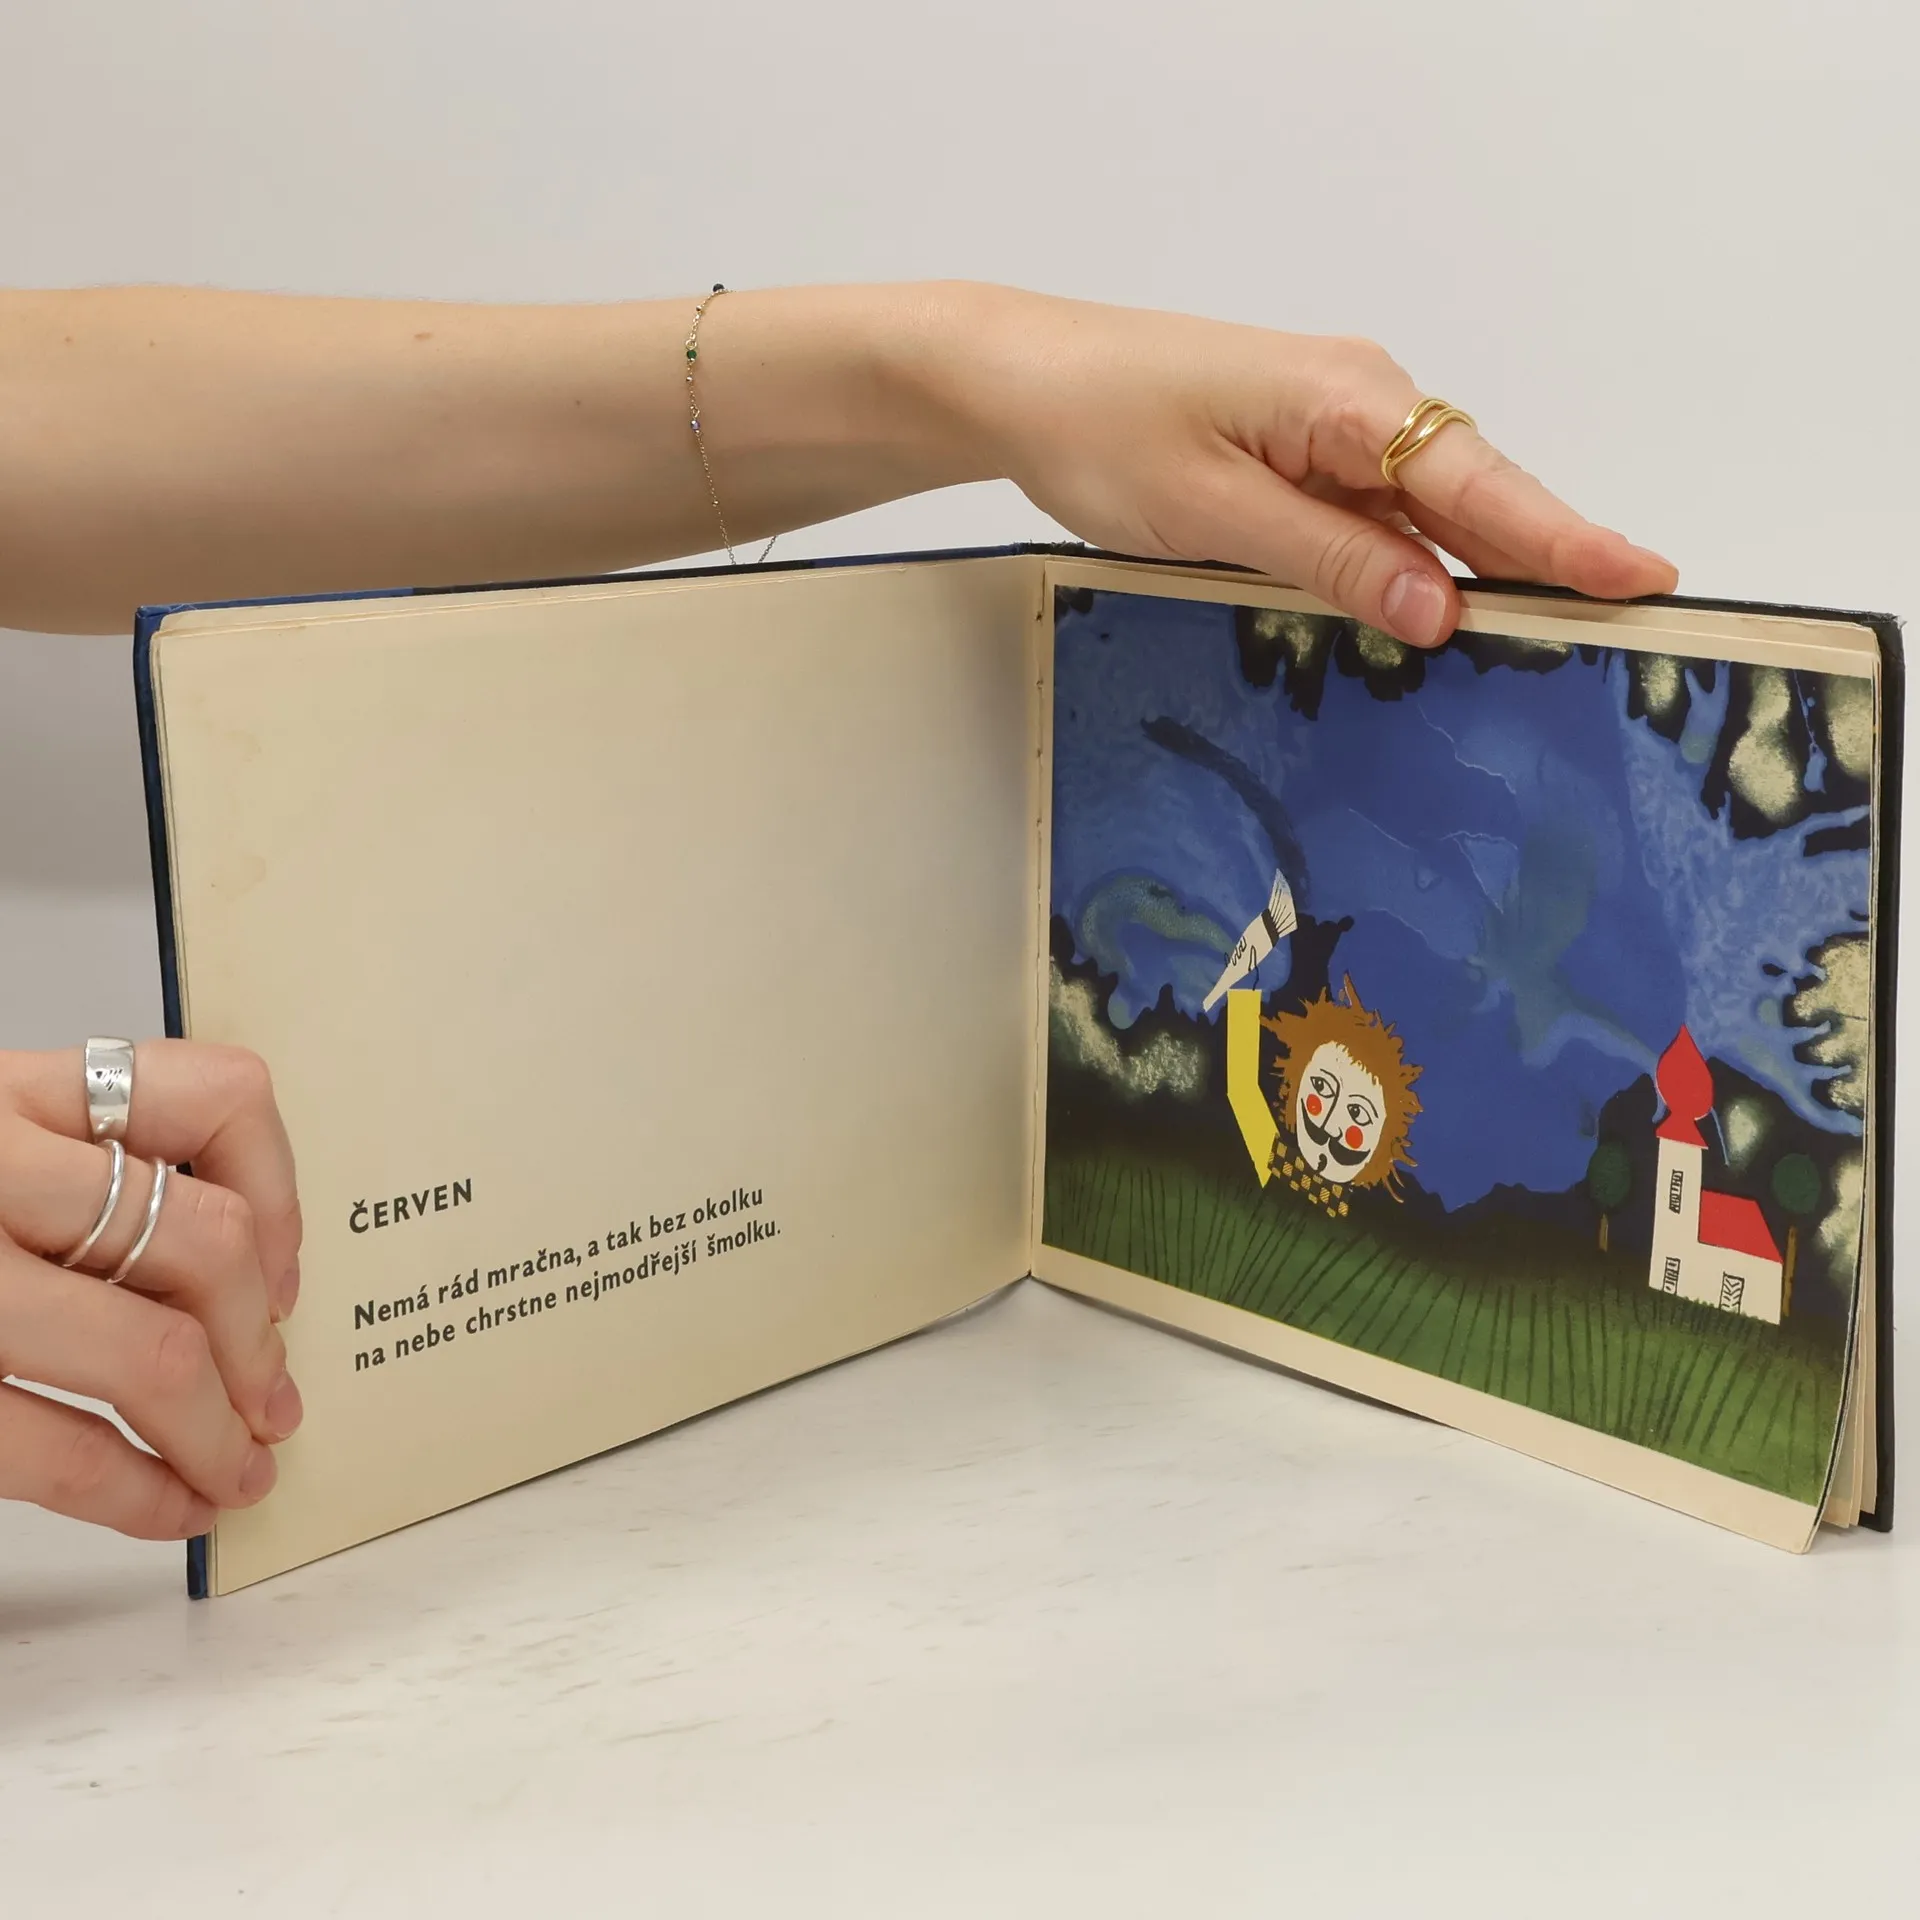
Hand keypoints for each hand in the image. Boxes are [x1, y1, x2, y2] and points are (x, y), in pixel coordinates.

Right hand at [0, 1041, 303, 1538]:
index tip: (285, 1270)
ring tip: (237, 1472)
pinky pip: (55, 1451)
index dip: (281, 1193)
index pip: (213, 1097)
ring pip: (153, 1351)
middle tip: (273, 1402)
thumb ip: (75, 1169)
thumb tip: (245, 1274)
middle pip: (204, 1241)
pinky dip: (141, 1494)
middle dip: (261, 1343)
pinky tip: (168, 1509)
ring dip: (220, 1433)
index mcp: (7, 1097)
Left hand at [926, 285, 1678, 648]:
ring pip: (1429, 511)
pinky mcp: (1297, 456)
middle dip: (1546, 561)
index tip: (1640, 581)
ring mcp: (1328, 429)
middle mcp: (1357, 403)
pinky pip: (1377, 517)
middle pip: (1474, 494)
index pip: (1479, 481)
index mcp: (1347, 399)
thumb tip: (1439, 608)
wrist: (1018, 383)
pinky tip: (1435, 618)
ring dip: (1482, 571)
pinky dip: (1412, 566)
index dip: (1562, 539)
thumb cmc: (1100, 427)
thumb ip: (1330, 556)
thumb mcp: (1212, 509)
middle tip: (1624, 629)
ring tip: (1555, 638)